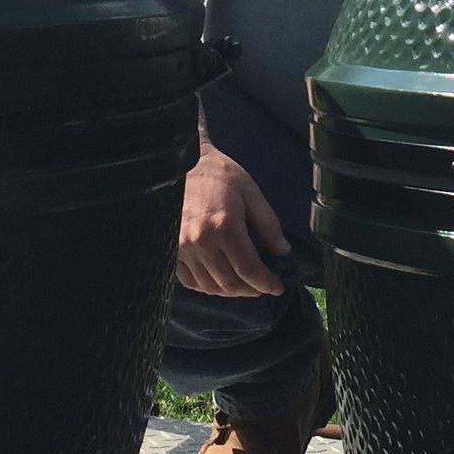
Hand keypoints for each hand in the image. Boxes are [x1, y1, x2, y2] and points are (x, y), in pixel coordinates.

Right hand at [176, 143, 289, 298]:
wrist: (180, 163)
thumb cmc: (218, 174)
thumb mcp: (250, 191)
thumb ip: (268, 223)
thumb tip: (283, 251)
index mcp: (224, 227)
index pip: (248, 269)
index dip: (266, 283)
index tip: (277, 287)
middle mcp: (201, 242)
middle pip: (230, 283)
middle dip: (251, 290)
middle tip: (263, 286)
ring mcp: (182, 249)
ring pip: (210, 286)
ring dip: (231, 291)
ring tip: (245, 284)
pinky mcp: (171, 250)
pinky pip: (190, 281)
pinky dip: (208, 287)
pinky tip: (220, 280)